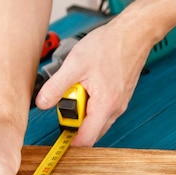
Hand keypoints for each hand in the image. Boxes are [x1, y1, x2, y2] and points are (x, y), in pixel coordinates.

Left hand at [35, 21, 150, 145]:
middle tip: (68, 97)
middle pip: (90, 131)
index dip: (69, 140)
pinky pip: (102, 108)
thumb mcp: (74, 65)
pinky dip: (91, 101)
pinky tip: (88, 82)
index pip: (86, 139)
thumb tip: (42, 103)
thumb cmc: (110, 46)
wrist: (133, 33)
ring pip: (96, 119)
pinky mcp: (119, 97)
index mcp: (105, 106)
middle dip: (75, 120)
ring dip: (83, 109)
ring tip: (79, 85)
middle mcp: (115, 109)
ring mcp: (119, 104)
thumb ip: (55, 87)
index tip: (58, 133)